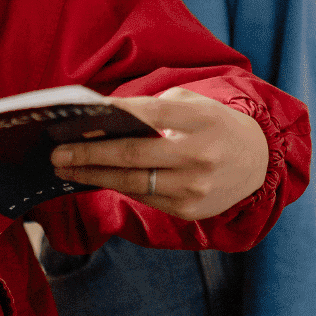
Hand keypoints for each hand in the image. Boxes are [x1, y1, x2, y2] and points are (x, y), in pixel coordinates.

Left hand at [51, 87, 268, 220]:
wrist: (258, 162)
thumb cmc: (215, 125)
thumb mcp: (194, 105)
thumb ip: (155, 108)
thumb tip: (103, 120)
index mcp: (202, 120)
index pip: (149, 115)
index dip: (111, 117)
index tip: (77, 119)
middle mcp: (200, 156)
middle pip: (133, 155)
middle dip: (89, 154)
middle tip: (57, 153)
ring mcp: (195, 187)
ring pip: (133, 182)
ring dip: (95, 176)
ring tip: (67, 168)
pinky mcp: (190, 211)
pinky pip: (144, 197)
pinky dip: (117, 187)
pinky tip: (96, 178)